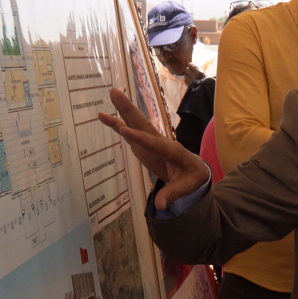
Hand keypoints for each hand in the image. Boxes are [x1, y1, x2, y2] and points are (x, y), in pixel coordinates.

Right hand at [97, 88, 209, 209]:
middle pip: (144, 124)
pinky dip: (117, 123)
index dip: (140, 138)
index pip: (155, 144)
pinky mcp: (143, 143)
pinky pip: (129, 131)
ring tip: (111, 93)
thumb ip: (173, 194)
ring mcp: (151, 140)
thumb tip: (161, 206)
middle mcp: (161, 141)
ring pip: (136, 123)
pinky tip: (103, 116)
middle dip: (130, 110)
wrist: (194, 171)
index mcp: (173, 151)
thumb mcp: (187, 187)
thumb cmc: (192, 178)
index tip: (124, 130)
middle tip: (116, 92)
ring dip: (123, 109)